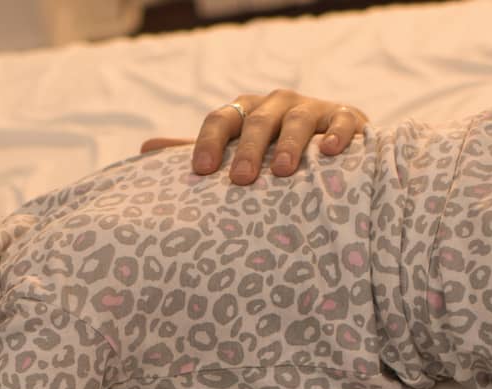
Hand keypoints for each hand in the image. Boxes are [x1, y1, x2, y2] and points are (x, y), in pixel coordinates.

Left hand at [140, 89, 368, 184]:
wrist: (333, 145)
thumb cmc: (274, 151)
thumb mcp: (237, 150)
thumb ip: (198, 151)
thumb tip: (144, 149)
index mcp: (246, 111)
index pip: (221, 119)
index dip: (209, 142)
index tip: (200, 171)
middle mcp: (276, 104)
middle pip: (257, 121)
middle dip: (248, 150)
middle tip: (241, 181)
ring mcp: (312, 109)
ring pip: (296, 119)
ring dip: (289, 143)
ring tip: (283, 171)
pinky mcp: (346, 117)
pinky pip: (342, 121)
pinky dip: (336, 133)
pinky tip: (328, 151)